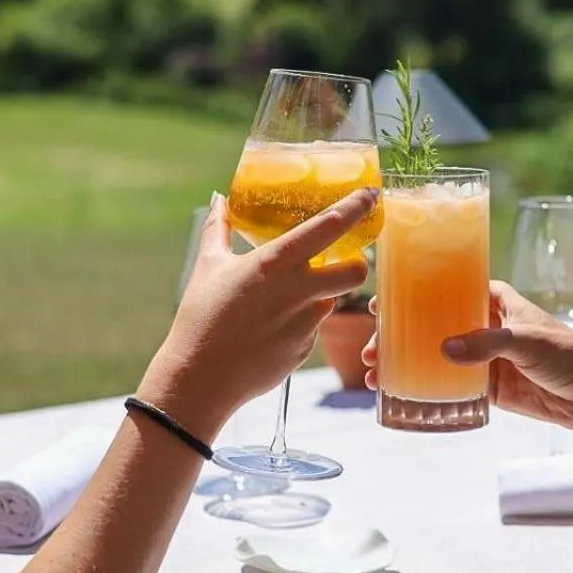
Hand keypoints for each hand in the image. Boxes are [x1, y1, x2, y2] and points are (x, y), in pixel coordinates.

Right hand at [149, 190, 374, 428]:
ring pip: (329, 301)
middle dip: (357, 264)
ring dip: (316, 296)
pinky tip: (267, 330)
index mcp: (276, 262)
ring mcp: (306, 323)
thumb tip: (219, 199)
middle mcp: (299, 291)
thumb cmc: (201, 317)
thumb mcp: (208, 265)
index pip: (330, 227)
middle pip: (356, 272)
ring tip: (277, 302)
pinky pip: (310, 329)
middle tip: (342, 261)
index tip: (370, 195)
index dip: (356, 208)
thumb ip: (218, 227)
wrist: (201, 377)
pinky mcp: (304, 349)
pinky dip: (296, 324)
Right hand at [362, 280, 572, 430]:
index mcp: (496, 302)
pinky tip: (401, 394)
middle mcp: (486, 327)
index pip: (448, 289)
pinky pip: (452, 387)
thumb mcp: (527, 341)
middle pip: (433, 325)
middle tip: (371, 346)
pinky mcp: (491, 389)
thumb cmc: (571, 355)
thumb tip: (445, 349)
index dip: (414, 294)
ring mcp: (486, 359)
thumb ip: (487, 344)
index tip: (382, 303)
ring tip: (375, 373)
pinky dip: (427, 389)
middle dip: (400, 335)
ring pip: (436, 357)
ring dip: (406, 363)